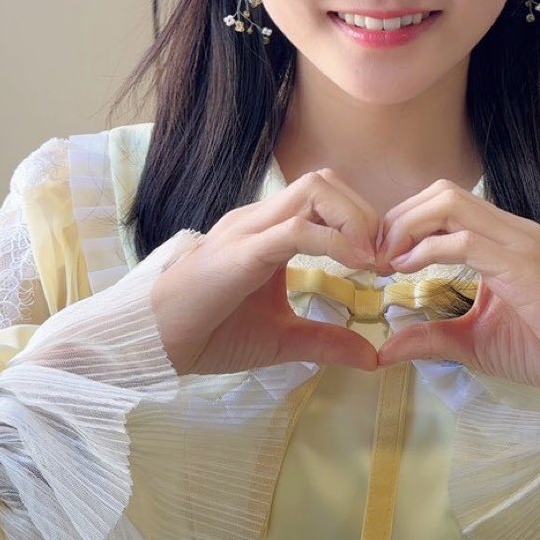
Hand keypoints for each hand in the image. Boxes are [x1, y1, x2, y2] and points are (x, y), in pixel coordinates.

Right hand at [151, 169, 380, 374]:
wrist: (157, 343)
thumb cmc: (210, 333)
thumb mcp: (282, 339)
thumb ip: (326, 342)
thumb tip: (373, 357)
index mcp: (269, 232)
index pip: (325, 198)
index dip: (362, 223)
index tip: (383, 264)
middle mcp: (260, 220)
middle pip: (325, 182)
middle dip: (365, 213)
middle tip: (383, 259)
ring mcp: (251, 230)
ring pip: (315, 189)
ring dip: (354, 219)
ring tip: (371, 260)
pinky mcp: (243, 252)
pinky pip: (298, 230)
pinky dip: (335, 243)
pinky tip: (356, 267)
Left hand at [373, 180, 539, 389]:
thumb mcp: (472, 342)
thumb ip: (431, 338)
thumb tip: (385, 349)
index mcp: (502, 239)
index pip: (444, 204)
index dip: (404, 222)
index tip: (380, 256)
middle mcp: (511, 230)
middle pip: (442, 193)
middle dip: (399, 217)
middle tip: (376, 254)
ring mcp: (518, 243)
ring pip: (450, 204)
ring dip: (408, 226)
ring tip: (387, 259)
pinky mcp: (521, 265)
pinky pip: (465, 241)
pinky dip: (428, 250)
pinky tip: (406, 269)